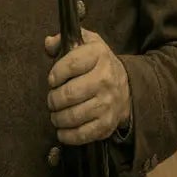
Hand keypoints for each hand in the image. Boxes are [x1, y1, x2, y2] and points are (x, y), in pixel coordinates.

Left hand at [43, 27, 130, 144]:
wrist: (127, 87)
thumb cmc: (98, 65)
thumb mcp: (86, 44)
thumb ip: (63, 40)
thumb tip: (49, 44)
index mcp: (98, 55)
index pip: (69, 65)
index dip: (55, 74)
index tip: (52, 80)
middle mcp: (105, 79)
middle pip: (68, 94)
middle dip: (53, 100)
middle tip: (53, 100)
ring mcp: (107, 103)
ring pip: (72, 116)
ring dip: (57, 118)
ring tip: (56, 114)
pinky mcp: (106, 124)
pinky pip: (82, 134)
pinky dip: (67, 135)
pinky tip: (63, 130)